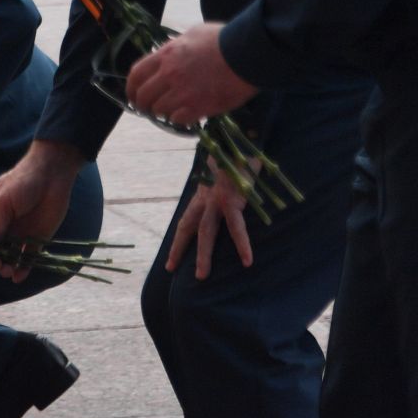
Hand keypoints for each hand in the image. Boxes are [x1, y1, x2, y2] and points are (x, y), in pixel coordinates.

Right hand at [0, 140, 85, 282]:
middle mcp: (4, 228)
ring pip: (9, 258)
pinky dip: (23, 269)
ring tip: (6, 270)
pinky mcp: (37, 239)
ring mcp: (20, 235)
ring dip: (5, 267)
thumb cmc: (22, 182)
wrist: (52, 175)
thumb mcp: (3, 201)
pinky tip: (18, 277)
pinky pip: (28, 258)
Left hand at [126, 22, 257, 126]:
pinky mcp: (198, 107)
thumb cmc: (224, 39)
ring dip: (162, 112)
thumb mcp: (193, 34)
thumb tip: (169, 51)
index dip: (131, 87)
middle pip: (143, 96)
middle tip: (148, 108)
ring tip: (170, 111)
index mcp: (166, 55)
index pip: (136, 74)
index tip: (133, 94)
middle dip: (142, 104)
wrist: (247, 54)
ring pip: (159, 110)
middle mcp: (170, 75)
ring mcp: (183, 92)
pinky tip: (186, 116)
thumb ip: (177, 46)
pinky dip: (178, 120)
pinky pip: (177, 120)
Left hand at [163, 160, 254, 279]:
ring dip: (203, 255)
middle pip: (187, 226)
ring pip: (205, 232)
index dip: (179, 239)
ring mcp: (217, 200)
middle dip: (178, 248)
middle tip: (170, 268)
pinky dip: (242, 245)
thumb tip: (229, 197)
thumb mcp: (225, 175)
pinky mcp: (233, 201)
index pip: (186, 219)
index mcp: (202, 194)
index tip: (171, 257)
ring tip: (201, 276)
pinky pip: (237, 227)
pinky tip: (247, 260)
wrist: (243, 141)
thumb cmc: (237, 158)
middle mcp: (205, 198)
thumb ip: (223, 187)